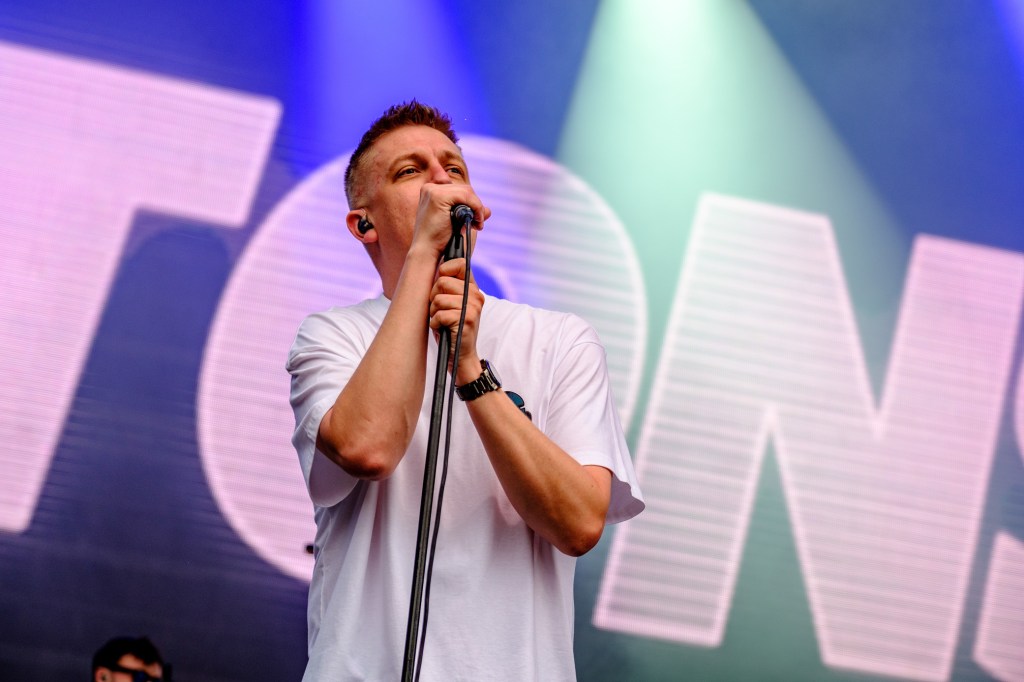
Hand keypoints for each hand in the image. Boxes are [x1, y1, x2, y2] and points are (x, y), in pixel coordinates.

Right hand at [411, 183, 488, 258]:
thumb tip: (488, 210)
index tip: (474, 218)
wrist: (427, 252)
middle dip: (476, 206)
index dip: (471, 203)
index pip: (459, 190)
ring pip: (467, 191)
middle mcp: (430, 188)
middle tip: (478, 223)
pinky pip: (466, 196)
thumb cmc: (439, 240)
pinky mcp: (438, 196)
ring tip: (477, 224)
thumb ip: (470, 213)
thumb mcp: (457, 223)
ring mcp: (433, 191)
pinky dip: (476, 207)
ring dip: (477, 208)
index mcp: (431, 192)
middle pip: (464, 189)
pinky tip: (476, 221)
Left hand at [428, 258, 484, 379]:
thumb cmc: (450, 328)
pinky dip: (435, 323)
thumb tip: (437, 266)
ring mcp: (473, 307)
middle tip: (440, 310)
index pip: (459, 263)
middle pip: (441, 281)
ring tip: (441, 321)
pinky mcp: (467, 320)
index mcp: (473, 288)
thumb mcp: (450, 303)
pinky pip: (440, 314)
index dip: (444, 271)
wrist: (461, 356)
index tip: (440, 285)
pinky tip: (442, 329)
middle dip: (433, 297)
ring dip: (434, 312)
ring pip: (438, 298)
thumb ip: (447, 286)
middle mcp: (476, 295)